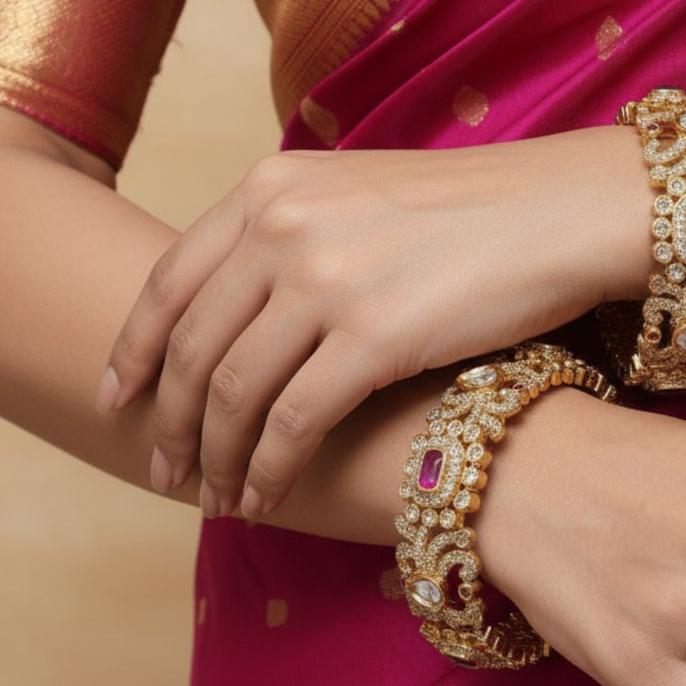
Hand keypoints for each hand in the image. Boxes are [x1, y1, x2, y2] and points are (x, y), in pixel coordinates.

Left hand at [94, 130, 643, 518]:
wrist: (566, 210)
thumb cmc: (477, 210)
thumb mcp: (360, 193)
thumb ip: (293, 230)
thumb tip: (249, 297)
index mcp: (272, 188)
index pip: (170, 278)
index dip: (135, 348)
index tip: (119, 397)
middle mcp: (283, 227)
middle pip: (195, 344)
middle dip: (171, 420)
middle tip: (162, 469)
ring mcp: (325, 280)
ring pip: (235, 391)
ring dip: (216, 456)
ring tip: (214, 496)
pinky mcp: (374, 337)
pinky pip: (293, 422)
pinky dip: (269, 469)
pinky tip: (265, 497)